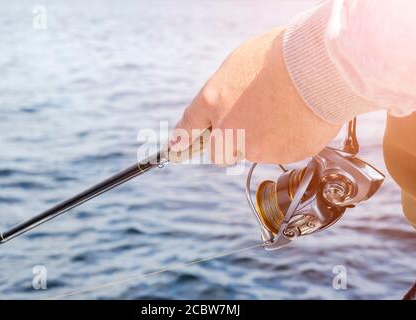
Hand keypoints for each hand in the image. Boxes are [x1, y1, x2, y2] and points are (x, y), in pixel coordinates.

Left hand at [170, 27, 340, 164]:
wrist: (321, 66)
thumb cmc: (281, 55)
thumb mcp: (239, 65)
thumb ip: (224, 92)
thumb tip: (223, 107)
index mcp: (213, 101)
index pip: (188, 128)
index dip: (181, 139)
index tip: (175, 148)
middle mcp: (228, 130)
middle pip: (218, 152)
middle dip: (228, 143)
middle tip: (248, 125)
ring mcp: (255, 147)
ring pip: (251, 151)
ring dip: (261, 138)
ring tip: (283, 111)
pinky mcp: (282, 156)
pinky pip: (279, 152)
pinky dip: (285, 140)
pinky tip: (298, 118)